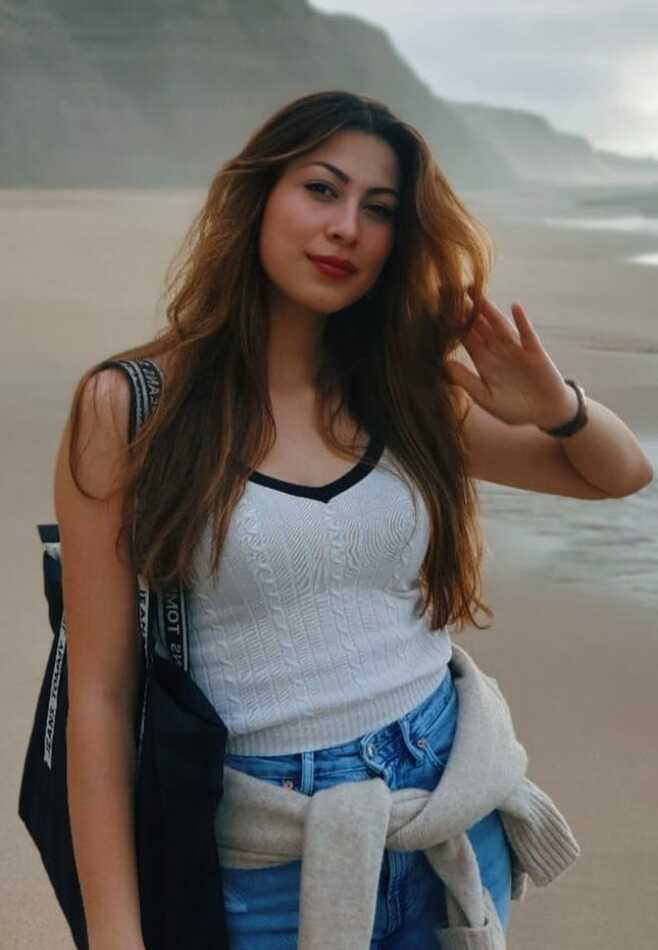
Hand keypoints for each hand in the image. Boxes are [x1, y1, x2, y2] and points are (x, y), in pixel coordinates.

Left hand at [447, 294, 577, 428]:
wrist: (544, 413)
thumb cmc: (514, 408)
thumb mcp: (486, 398)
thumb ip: (467, 381)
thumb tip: (445, 365)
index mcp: (484, 361)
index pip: (466, 338)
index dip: (454, 325)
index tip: (439, 311)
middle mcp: (498, 351)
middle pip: (480, 326)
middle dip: (468, 311)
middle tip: (453, 292)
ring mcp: (516, 349)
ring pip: (500, 326)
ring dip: (490, 310)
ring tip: (477, 295)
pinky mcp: (535, 352)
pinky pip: (527, 334)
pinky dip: (522, 321)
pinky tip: (515, 307)